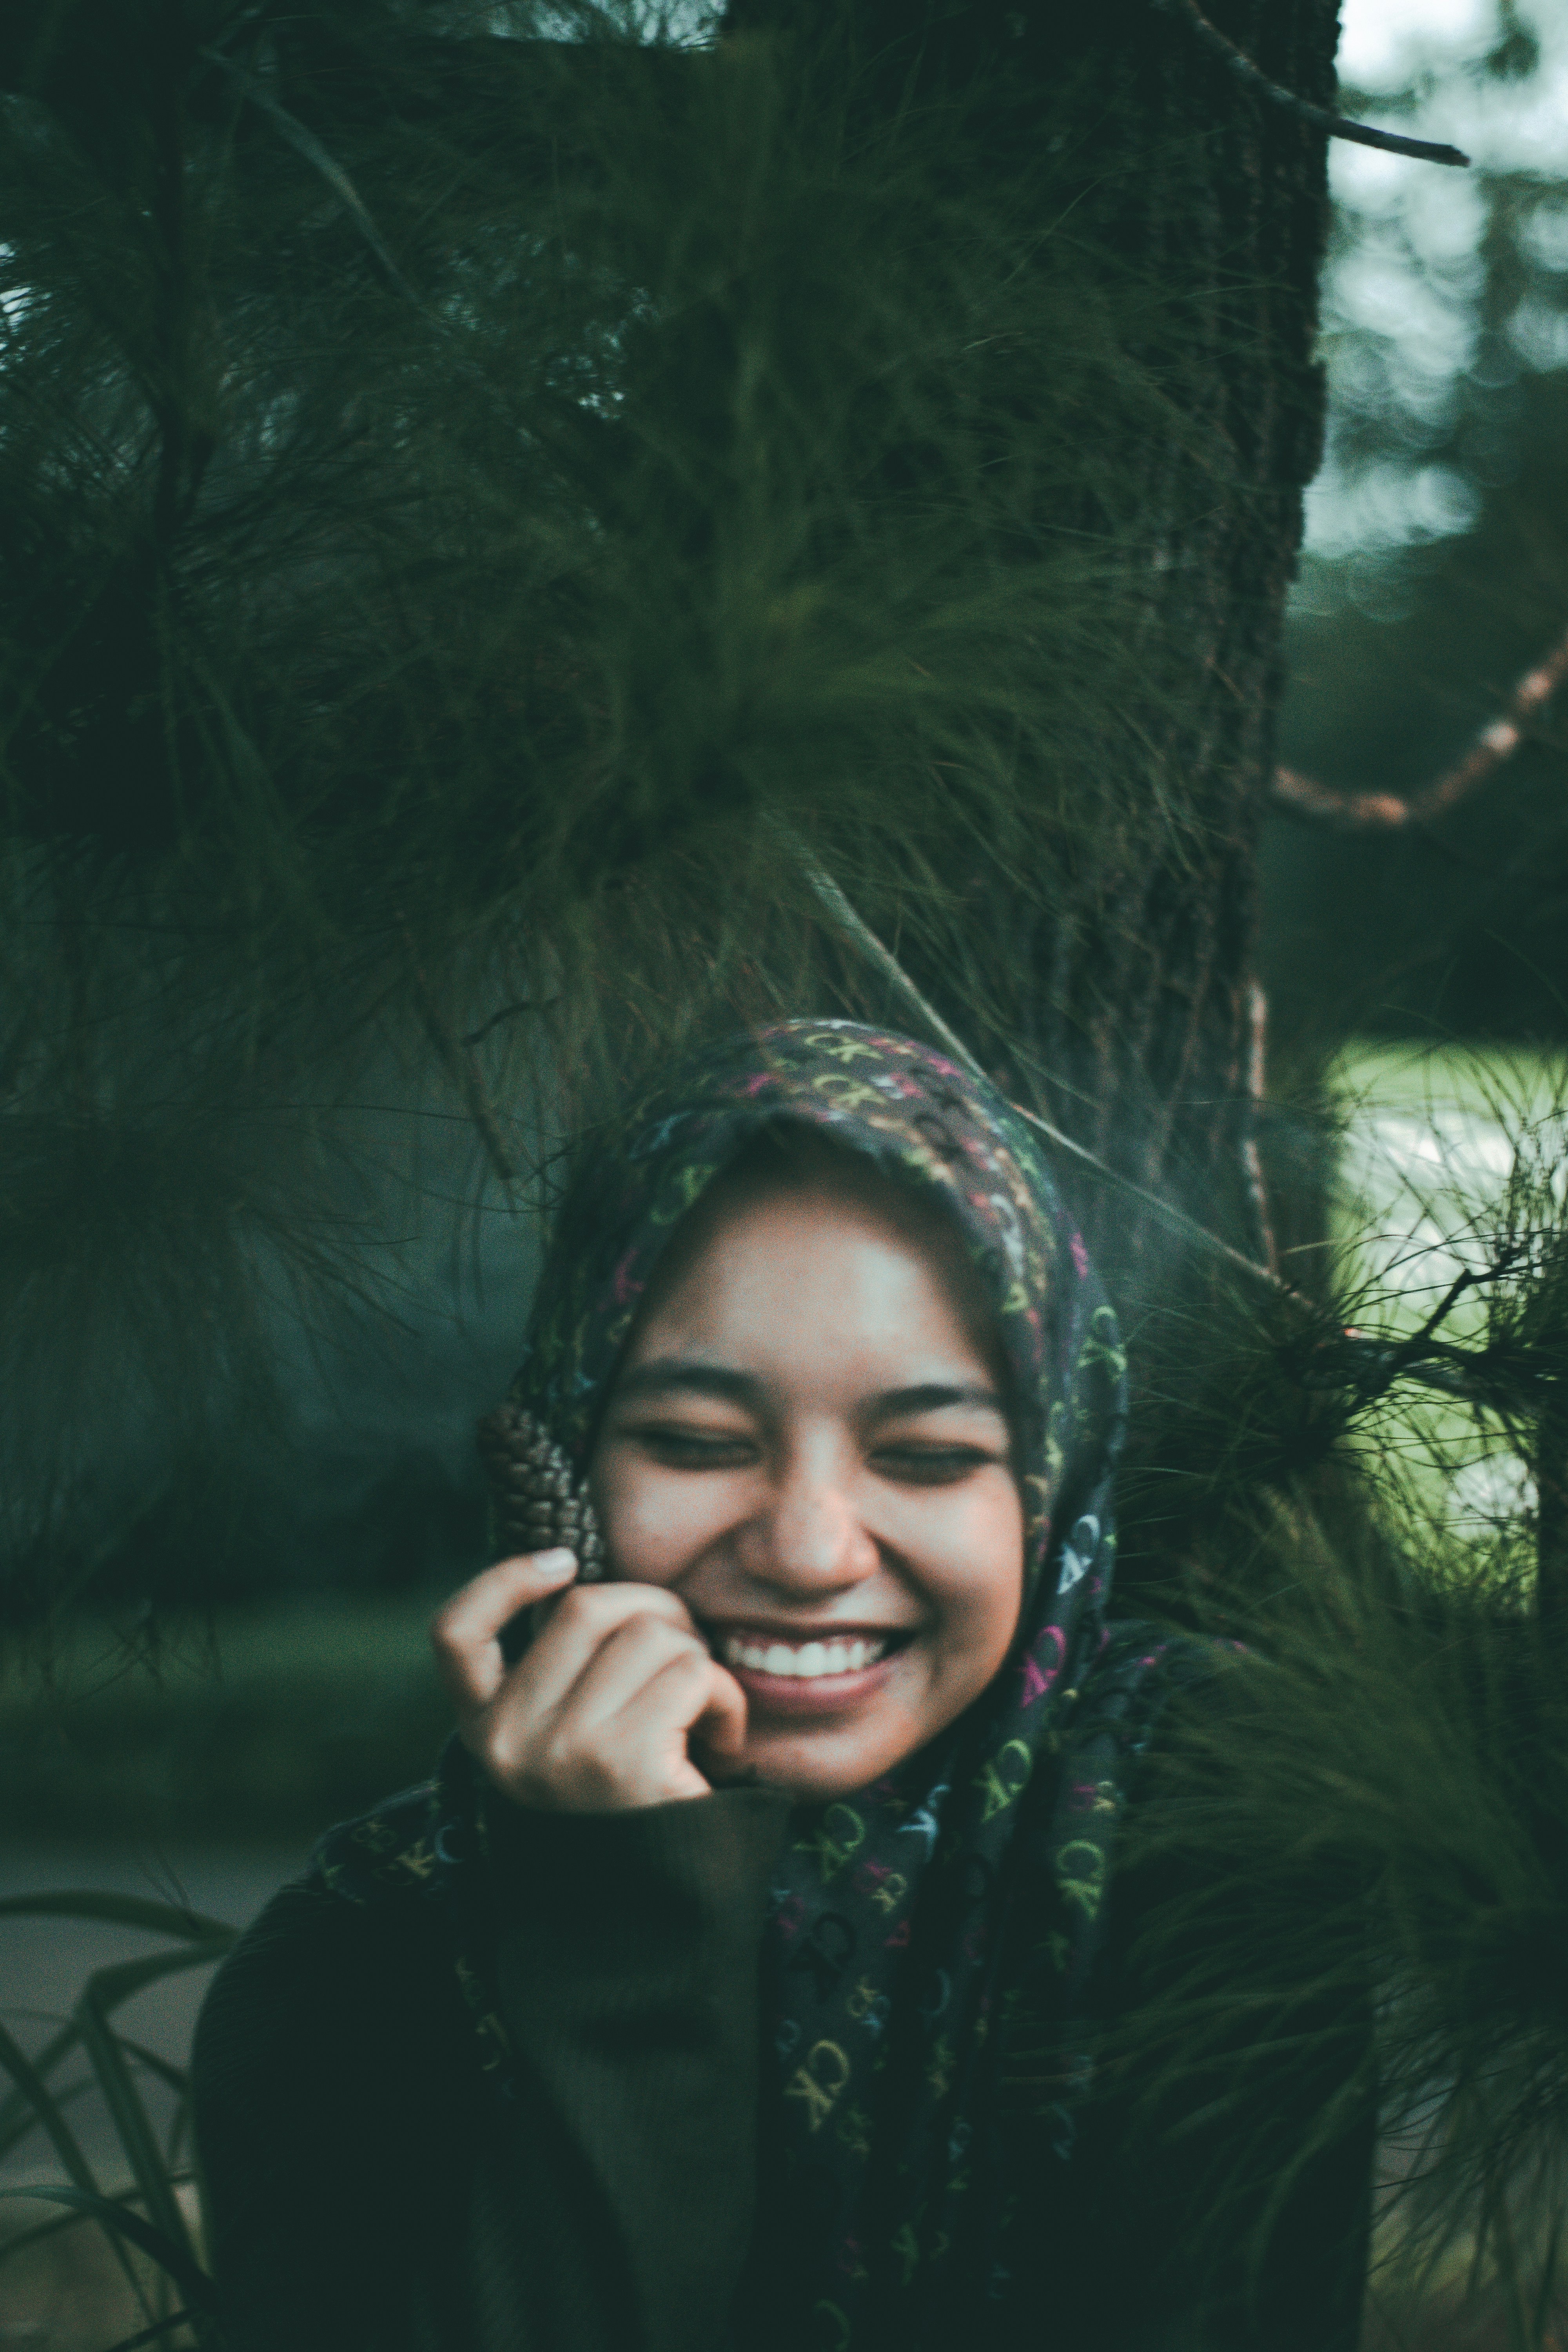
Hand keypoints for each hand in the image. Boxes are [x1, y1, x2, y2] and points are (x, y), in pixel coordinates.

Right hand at [430, 1550, 748, 1811]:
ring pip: (650, 1632)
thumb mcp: (565, 1742)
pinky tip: (722, 1741)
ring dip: (695, 1658)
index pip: (456, 1632)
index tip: (563, 1561)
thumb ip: (560, 1675)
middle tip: (682, 1660)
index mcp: (486, 1730)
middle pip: (586, 1607)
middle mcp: (511, 1740)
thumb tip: (588, 1583)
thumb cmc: (623, 1806)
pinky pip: (693, 1675)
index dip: (504, 1581)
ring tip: (702, 1713)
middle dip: (654, 1612)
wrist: (656, 1914)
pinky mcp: (626, 1761)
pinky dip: (725, 1697)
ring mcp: (563, 1749)